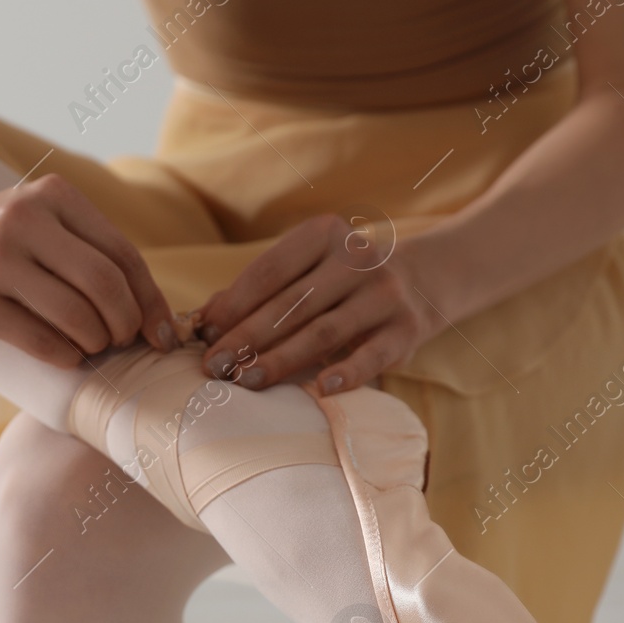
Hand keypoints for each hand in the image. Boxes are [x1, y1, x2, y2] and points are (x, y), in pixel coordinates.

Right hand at [0, 174, 176, 366]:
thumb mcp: (42, 220)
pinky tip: (66, 354)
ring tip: (91, 345)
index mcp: (53, 196)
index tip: (161, 333)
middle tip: (121, 340)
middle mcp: (24, 222)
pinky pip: (41, 340)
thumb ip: (90, 250)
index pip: (123, 254)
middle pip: (105, 285)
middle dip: (125, 324)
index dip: (150, 301)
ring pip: (77, 317)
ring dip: (96, 342)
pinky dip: (65, 355)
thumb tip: (151, 314)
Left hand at [195, 213, 441, 392]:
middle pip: (291, 303)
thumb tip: (203, 318)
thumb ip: (257, 290)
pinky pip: (372, 355)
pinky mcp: (406, 329)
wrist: (421, 281)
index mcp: (325, 234)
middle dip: (247, 337)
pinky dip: (348, 372)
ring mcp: (385, 293)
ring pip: (324, 331)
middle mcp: (358, 257)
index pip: (270, 270)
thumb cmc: (340, 282)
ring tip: (246, 381)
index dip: (234, 303)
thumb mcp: (305, 272)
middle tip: (214, 367)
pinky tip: (323, 388)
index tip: (204, 334)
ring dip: (281, 359)